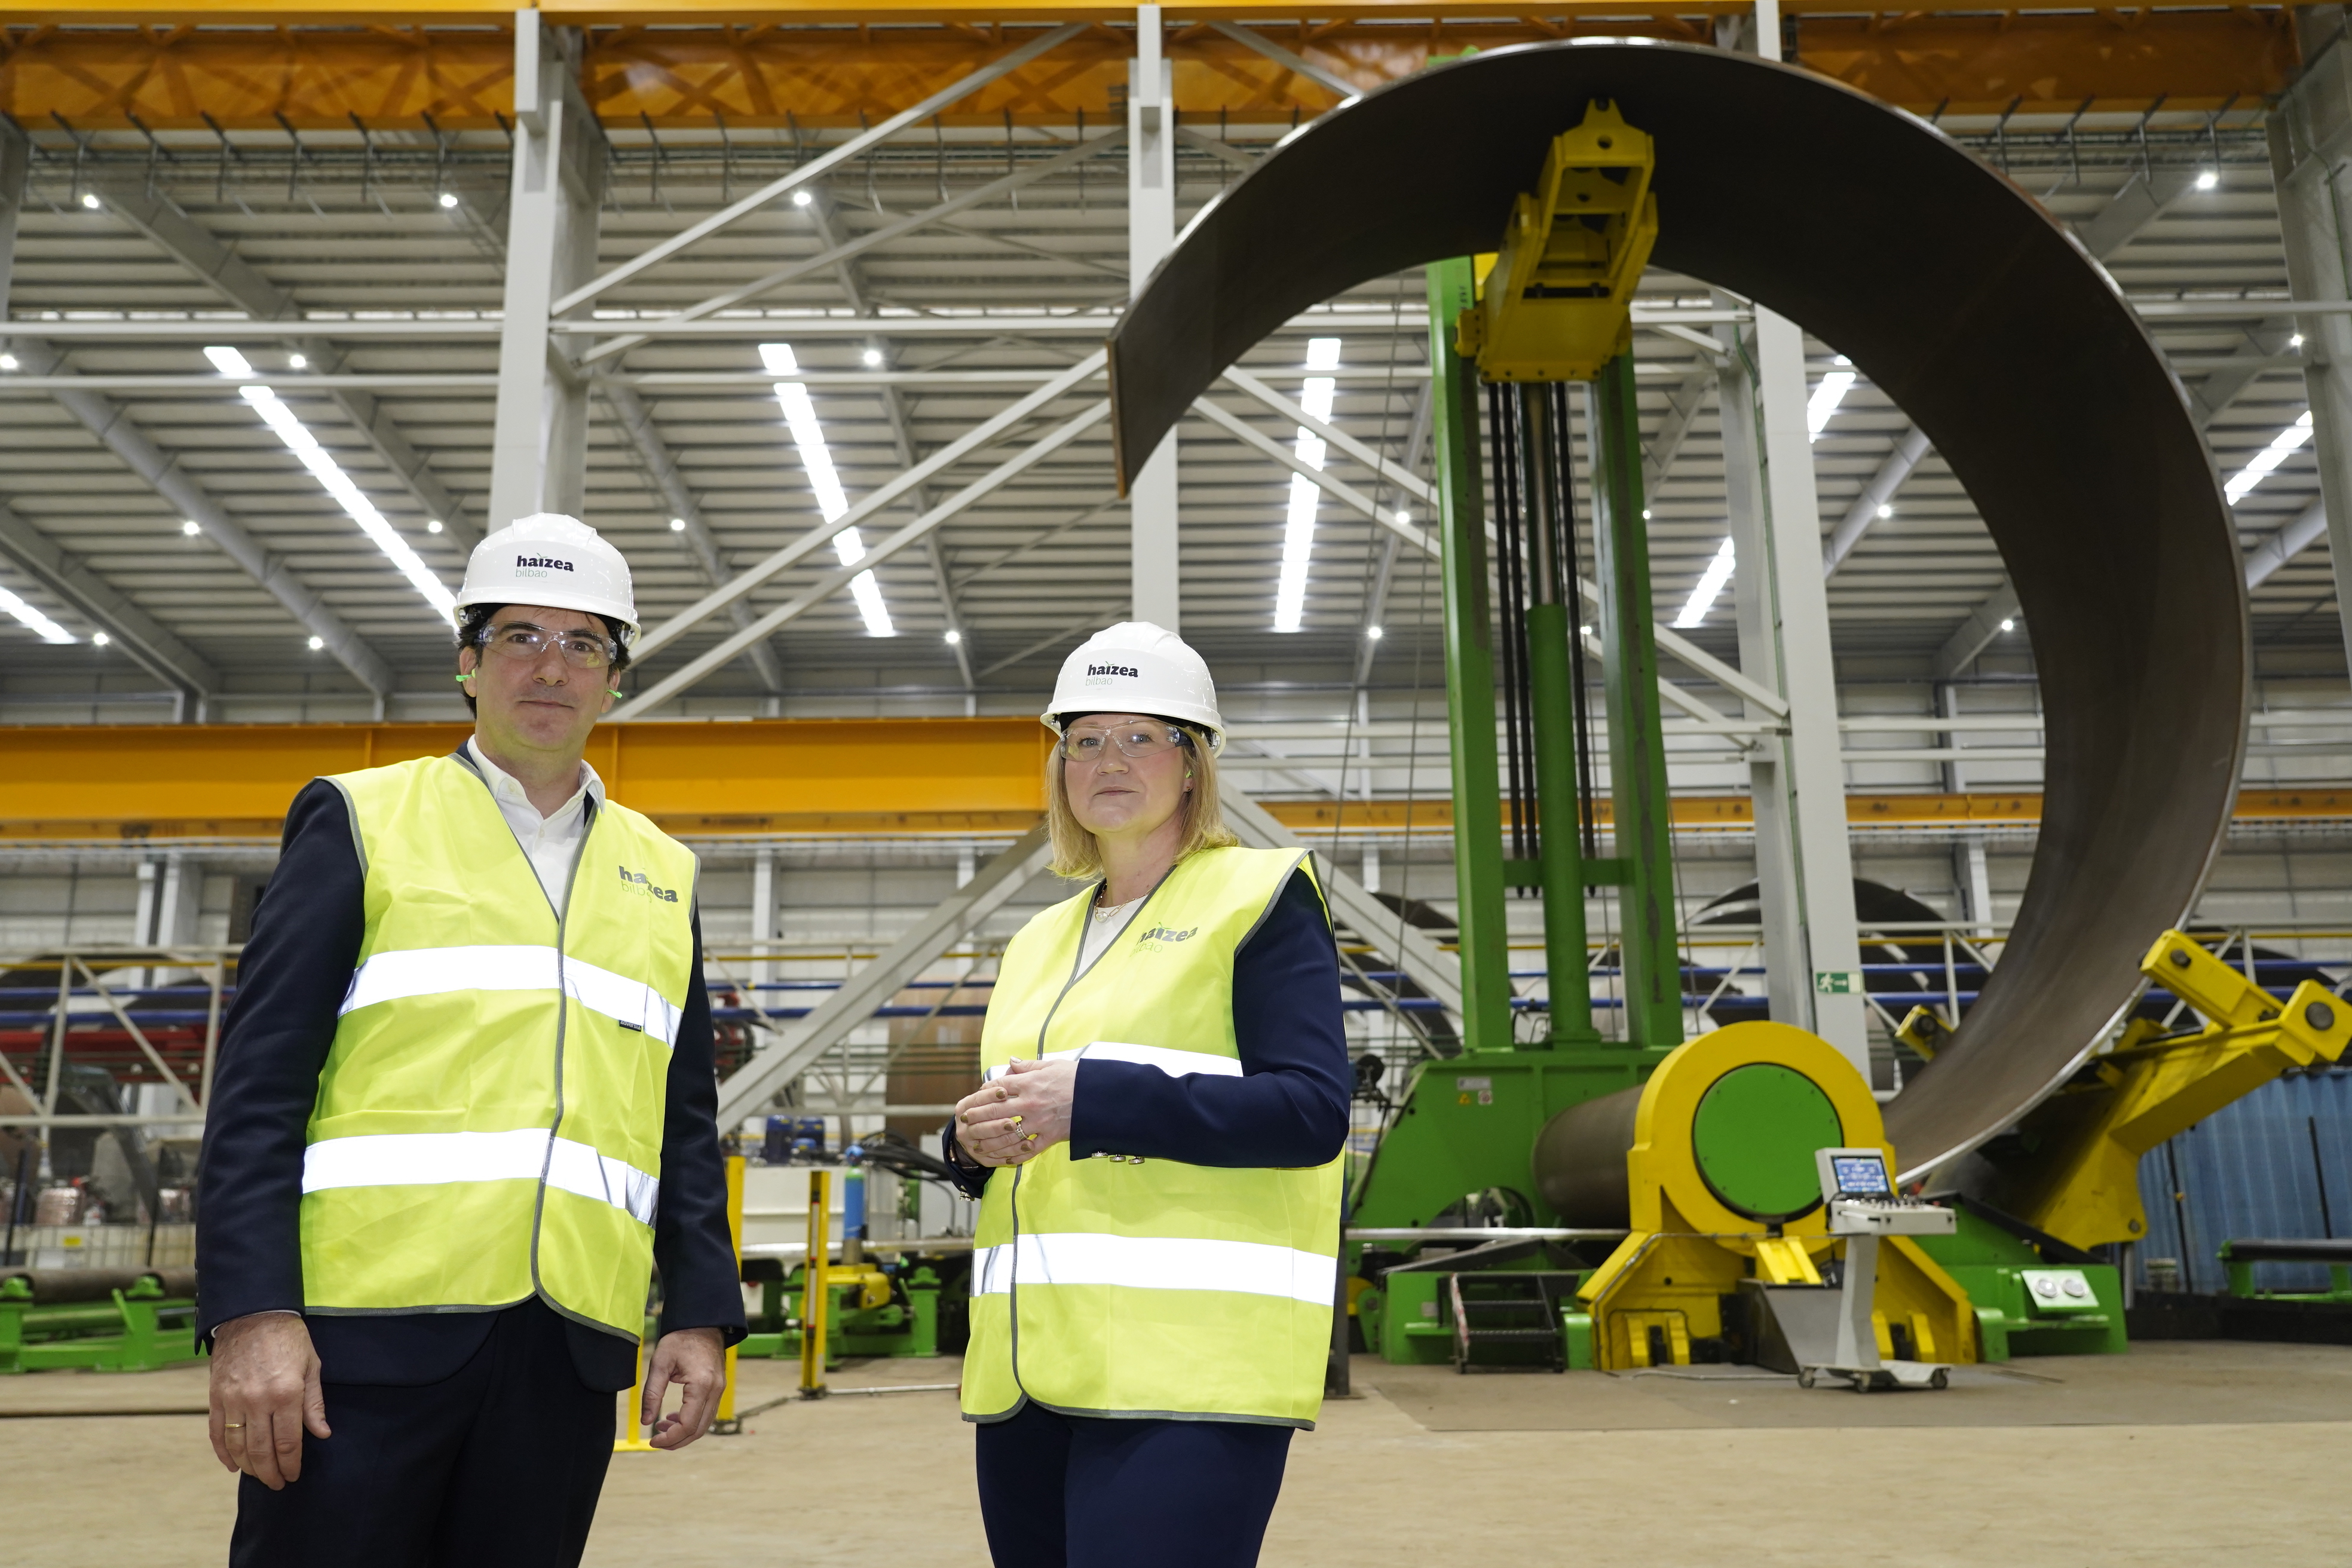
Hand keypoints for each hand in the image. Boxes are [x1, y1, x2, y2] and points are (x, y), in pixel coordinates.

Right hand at [209, 1312, 329, 1489]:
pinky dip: (223, 1453)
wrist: (252, 1314)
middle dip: (271, 1472)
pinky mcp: (215, 1398)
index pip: (288, 1442)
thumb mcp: (312, 1365)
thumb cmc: (288, 1338)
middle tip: (278, 1484)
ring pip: (238, 1446)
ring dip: (249, 1466)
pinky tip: (233, 1465)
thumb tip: (321, 1433)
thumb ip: (314, 1403)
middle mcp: (257, 1401)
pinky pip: (216, 1433)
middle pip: (262, 1450)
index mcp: (286, 1393)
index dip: (291, 1463)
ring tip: (260, 1476)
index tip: (293, 1475)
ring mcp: (233, 1400)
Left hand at [642, 1327, 726, 1449]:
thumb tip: (646, 1422)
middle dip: (677, 1440)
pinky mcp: (719, 1388)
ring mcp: (720, 1390)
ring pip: (704, 1424)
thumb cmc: (680, 1339)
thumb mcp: (660, 1364)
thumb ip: (652, 1394)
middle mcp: (715, 1391)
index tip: (652, 1441)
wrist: (703, 1323)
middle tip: (656, 1441)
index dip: (670, 1438)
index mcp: (701, 1385)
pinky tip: (674, 1417)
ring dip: (684, 1432)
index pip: (687, 1425)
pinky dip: (692, 1422)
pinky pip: (707, 1413)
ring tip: (661, 1427)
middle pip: (698, 1429)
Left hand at [952, 1057, 1077, 1166]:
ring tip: (976, 1144)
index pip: (997, 1089)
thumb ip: (1028, 1066)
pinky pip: (1028, 1150)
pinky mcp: (1050, 1137)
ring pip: (1006, 1135)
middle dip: (977, 1117)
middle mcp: (1030, 1103)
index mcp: (1029, 1083)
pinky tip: (1003, 1159)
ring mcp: (1039, 1122)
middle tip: (965, 1121)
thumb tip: (1011, 1061)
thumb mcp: (1052, 1065)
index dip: (981, 1094)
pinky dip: (1014, 1156)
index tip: (972, 1099)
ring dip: (988, 1141)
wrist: (1099, 1096)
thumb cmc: (1076, 1078)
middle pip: (995, 1111)